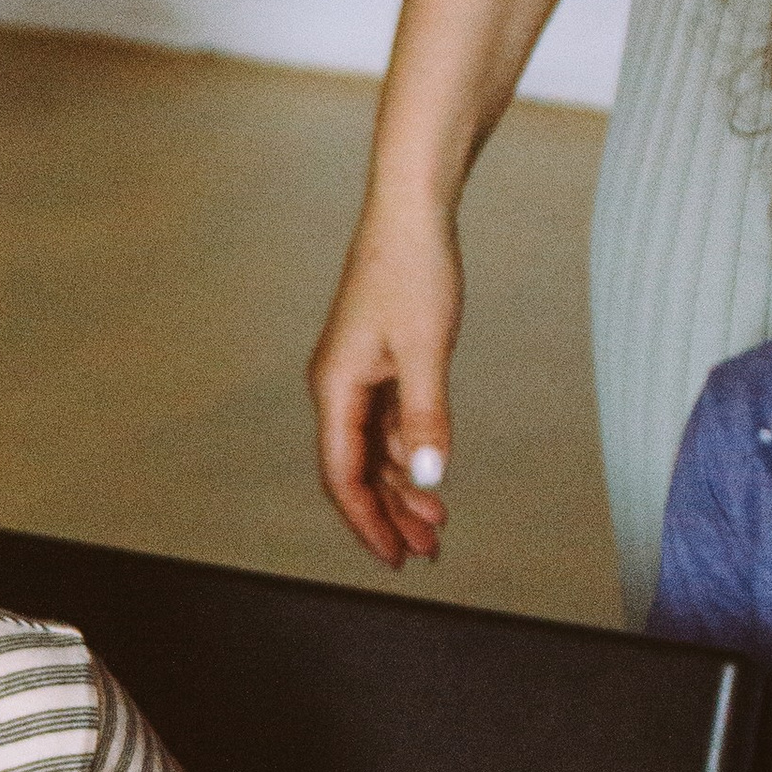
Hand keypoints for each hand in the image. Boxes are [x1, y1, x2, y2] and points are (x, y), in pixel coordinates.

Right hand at [307, 198, 461, 568]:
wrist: (411, 214)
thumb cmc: (413, 272)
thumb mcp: (426, 351)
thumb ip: (426, 419)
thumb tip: (429, 479)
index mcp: (335, 388)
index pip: (343, 476)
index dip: (367, 522)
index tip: (394, 557)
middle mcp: (337, 388)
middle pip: (356, 471)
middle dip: (390, 514)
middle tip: (427, 551)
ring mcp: (357, 377)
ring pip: (374, 450)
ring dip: (402, 488)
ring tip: (437, 523)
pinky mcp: (378, 364)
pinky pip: (387, 425)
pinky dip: (408, 453)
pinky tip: (431, 473)